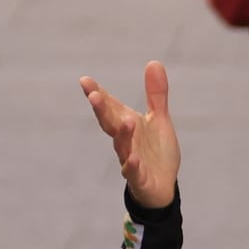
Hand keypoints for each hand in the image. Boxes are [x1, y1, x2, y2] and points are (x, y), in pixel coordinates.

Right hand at [79, 61, 179, 209]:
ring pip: (122, 147)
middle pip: (110, 124)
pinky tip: (133, 159)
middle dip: (102, 111)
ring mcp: (130, 160)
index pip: (110, 107)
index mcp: (127, 124)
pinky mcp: (140, 178)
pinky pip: (134, 172)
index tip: (85, 80)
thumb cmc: (155, 152)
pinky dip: (133, 166)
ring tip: (127, 121)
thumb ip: (155, 94)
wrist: (163, 186)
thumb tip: (154, 62)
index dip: (98, 94)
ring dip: (122, 135)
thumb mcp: (159, 119)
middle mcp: (125, 141)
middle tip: (93, 95)